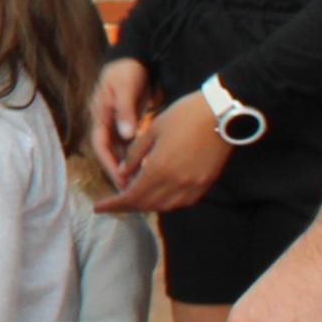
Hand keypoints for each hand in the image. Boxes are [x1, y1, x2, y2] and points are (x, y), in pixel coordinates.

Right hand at [87, 54, 154, 184]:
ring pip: (119, 150)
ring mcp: (116, 123)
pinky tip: (148, 166)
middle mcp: (105, 122)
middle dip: (119, 172)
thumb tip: (126, 135)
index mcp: (99, 115)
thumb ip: (125, 111)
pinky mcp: (127, 122)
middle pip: (109, 152)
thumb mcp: (125, 88)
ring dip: (128, 166)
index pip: (101, 145)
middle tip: (132, 191)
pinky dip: (136, 156)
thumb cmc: (127, 71)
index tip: (121, 181)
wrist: (134, 56)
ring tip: (141, 183)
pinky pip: (129, 144)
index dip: (109, 164)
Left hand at [103, 86, 231, 214]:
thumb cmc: (184, 116)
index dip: (113, 204)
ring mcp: (193, 186)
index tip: (98, 207)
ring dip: (147, 205)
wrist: (222, 114)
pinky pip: (182, 202)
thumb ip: (134, 155)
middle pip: (146, 205)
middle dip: (127, 206)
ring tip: (134, 198)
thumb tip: (122, 173)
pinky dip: (166, 203)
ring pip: (164, 207)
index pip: (130, 196)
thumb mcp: (152, 130)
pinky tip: (159, 195)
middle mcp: (176, 183)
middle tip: (114, 203)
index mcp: (159, 168)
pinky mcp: (205, 184)